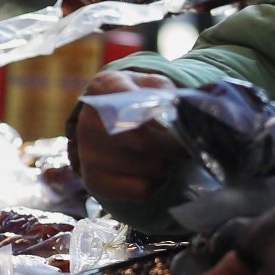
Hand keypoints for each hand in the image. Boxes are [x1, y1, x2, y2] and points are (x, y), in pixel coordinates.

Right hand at [70, 81, 187, 208]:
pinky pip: (143, 190)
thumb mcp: (152, 85)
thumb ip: (167, 93)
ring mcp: (88, 154)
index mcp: (105, 87)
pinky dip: (156, 183)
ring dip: (167, 164)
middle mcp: (89, 121)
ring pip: (151, 168)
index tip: (178, 128)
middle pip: (148, 143)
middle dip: (175, 146)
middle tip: (185, 145)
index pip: (137, 108)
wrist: (104, 124)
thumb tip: (183, 114)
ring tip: (163, 154)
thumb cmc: (137, 100)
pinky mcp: (94, 181)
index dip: (163, 121)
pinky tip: (151, 171)